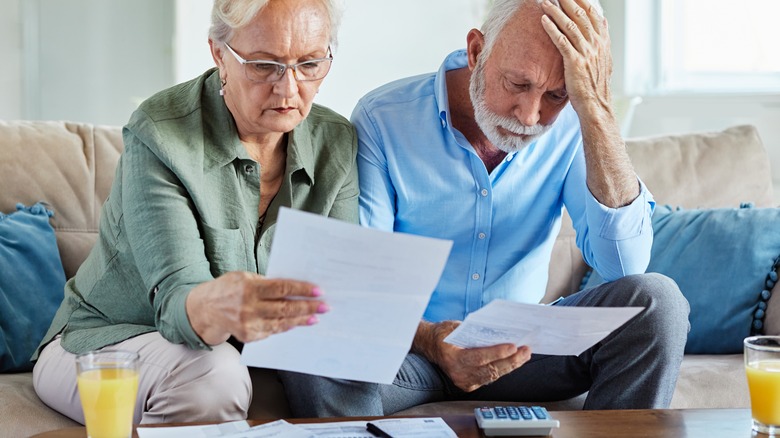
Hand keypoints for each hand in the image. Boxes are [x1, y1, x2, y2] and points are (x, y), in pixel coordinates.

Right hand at [185, 271, 326, 344]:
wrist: (204, 309)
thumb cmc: (227, 288)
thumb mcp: (244, 277)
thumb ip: (265, 282)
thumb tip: (292, 286)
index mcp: (249, 288)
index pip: (281, 288)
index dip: (301, 290)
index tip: (318, 290)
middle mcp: (248, 308)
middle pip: (285, 308)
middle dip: (307, 307)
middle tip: (325, 306)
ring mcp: (248, 324)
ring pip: (281, 323)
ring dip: (301, 320)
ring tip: (315, 317)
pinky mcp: (248, 336)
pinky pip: (272, 331)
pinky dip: (286, 327)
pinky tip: (297, 324)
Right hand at [416, 321, 530, 391]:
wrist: (430, 345)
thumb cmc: (443, 333)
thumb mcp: (455, 326)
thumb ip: (473, 330)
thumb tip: (497, 330)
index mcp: (452, 358)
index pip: (479, 357)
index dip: (498, 352)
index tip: (513, 346)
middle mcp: (458, 373)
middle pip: (490, 369)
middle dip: (511, 360)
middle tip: (525, 350)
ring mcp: (463, 381)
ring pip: (492, 376)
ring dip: (510, 366)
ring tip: (524, 355)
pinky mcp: (468, 385)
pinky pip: (489, 378)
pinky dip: (502, 370)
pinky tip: (513, 362)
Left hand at [540, 0, 612, 117]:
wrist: (596, 105)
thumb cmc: (595, 85)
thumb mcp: (603, 59)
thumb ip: (601, 40)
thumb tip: (602, 21)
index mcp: (602, 42)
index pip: (593, 14)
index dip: (582, 0)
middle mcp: (596, 44)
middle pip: (581, 15)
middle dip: (568, 0)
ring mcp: (587, 53)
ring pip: (570, 25)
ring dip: (556, 11)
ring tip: (544, 1)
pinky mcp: (576, 62)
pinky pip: (562, 41)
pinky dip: (552, 29)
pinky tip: (543, 20)